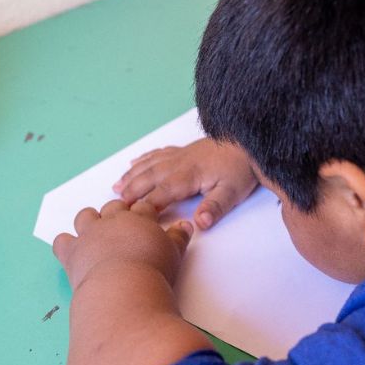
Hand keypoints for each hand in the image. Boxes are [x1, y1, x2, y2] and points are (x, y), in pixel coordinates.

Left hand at [52, 200, 192, 289]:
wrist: (123, 289)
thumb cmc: (153, 272)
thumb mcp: (174, 253)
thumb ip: (179, 237)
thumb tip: (185, 225)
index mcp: (139, 219)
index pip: (142, 208)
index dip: (145, 212)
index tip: (147, 219)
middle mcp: (112, 222)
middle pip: (113, 207)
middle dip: (118, 213)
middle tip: (124, 226)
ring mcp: (89, 235)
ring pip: (85, 216)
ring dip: (90, 220)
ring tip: (97, 233)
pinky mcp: (72, 252)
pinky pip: (62, 241)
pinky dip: (66, 245)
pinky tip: (73, 250)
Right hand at [113, 138, 257, 229]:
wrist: (249, 141)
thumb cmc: (242, 169)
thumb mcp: (232, 192)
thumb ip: (215, 207)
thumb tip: (200, 223)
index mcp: (189, 175)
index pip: (162, 192)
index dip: (146, 204)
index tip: (131, 216)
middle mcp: (179, 163)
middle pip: (149, 177)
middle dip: (131, 191)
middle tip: (116, 205)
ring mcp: (180, 154)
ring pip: (149, 165)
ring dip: (132, 176)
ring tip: (116, 187)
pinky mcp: (184, 150)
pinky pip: (157, 154)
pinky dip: (143, 159)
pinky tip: (134, 163)